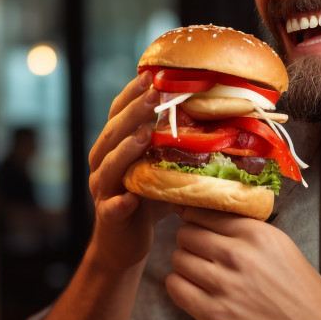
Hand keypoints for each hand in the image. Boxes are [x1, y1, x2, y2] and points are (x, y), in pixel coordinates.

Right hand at [86, 73, 170, 268]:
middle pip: (113, 134)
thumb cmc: (146, 201)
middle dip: (133, 113)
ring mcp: (103, 190)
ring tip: (144, 135)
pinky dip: (120, 203)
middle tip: (154, 96)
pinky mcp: (108, 217)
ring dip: (125, 150)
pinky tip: (130, 199)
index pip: (118, 115)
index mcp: (113, 147)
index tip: (150, 75)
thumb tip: (218, 126)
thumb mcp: (160, 169)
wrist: (123, 244)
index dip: (131, 95)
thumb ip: (175, 149)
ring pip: (109, 166)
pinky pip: (112, 208)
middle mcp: (102, 164)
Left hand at [165, 207, 320, 319]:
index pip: (205, 213)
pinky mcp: (214, 314)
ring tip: (198, 275)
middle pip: (187, 234)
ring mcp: (224, 285)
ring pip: (178, 259)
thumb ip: (247, 233)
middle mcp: (238, 255)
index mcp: (257, 234)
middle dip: (189, 242)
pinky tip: (194, 291)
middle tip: (198, 254)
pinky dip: (179, 286)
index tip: (193, 224)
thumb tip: (210, 221)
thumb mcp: (282, 248)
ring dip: (184, 265)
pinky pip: (176, 288)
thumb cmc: (303, 295)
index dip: (194, 218)